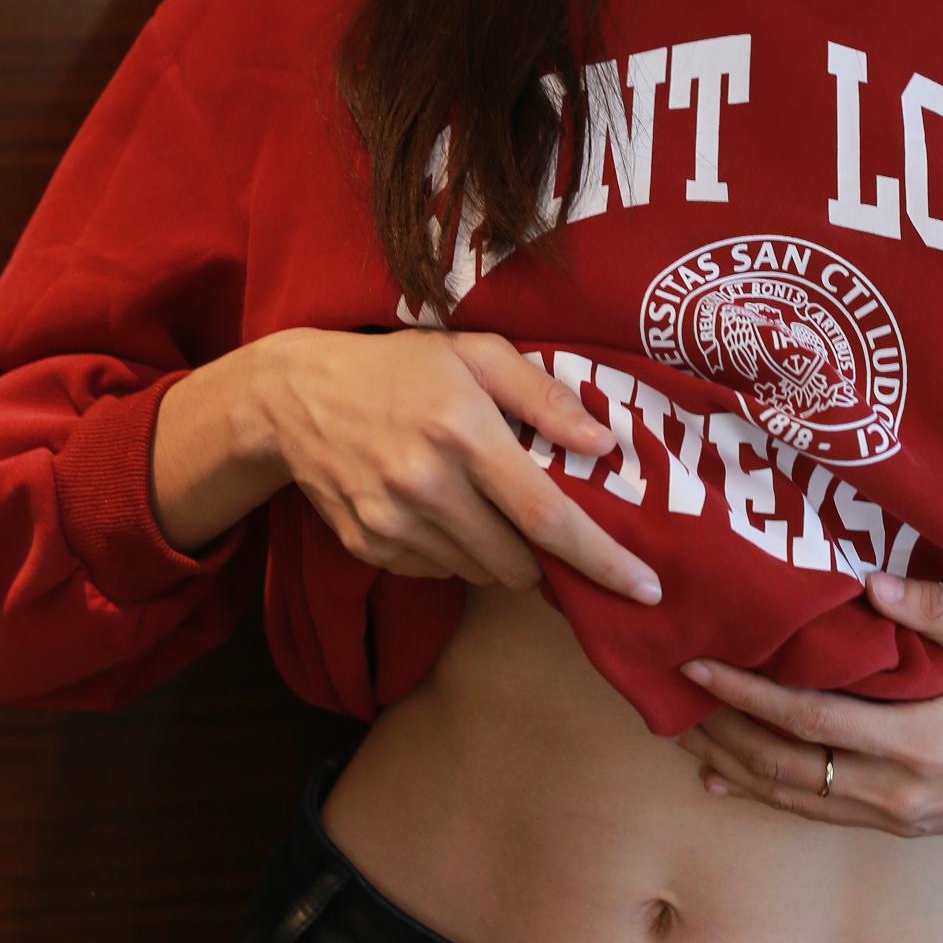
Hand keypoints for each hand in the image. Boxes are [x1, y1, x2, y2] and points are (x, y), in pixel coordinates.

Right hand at [243, 325, 663, 602]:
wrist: (296, 397)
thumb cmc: (400, 368)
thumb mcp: (475, 354)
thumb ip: (543, 396)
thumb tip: (603, 443)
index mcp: (464, 434)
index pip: (548, 518)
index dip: (603, 561)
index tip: (646, 588)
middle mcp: (427, 487)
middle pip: (519, 565)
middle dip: (544, 557)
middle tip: (536, 517)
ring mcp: (393, 524)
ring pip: (480, 575)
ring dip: (499, 554)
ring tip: (478, 502)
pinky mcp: (369, 547)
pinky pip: (439, 573)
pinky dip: (454, 553)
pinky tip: (437, 509)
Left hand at [674, 568, 942, 835]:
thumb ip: (938, 614)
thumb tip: (868, 584)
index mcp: (921, 743)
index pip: (810, 720)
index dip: (747, 695)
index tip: (699, 665)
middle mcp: (897, 790)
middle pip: (784, 767)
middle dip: (720, 732)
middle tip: (665, 698)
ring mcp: (895, 816)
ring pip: (792, 797)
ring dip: (731, 766)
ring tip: (679, 733)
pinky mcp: (898, 826)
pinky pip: (817, 813)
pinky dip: (765, 796)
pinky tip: (724, 782)